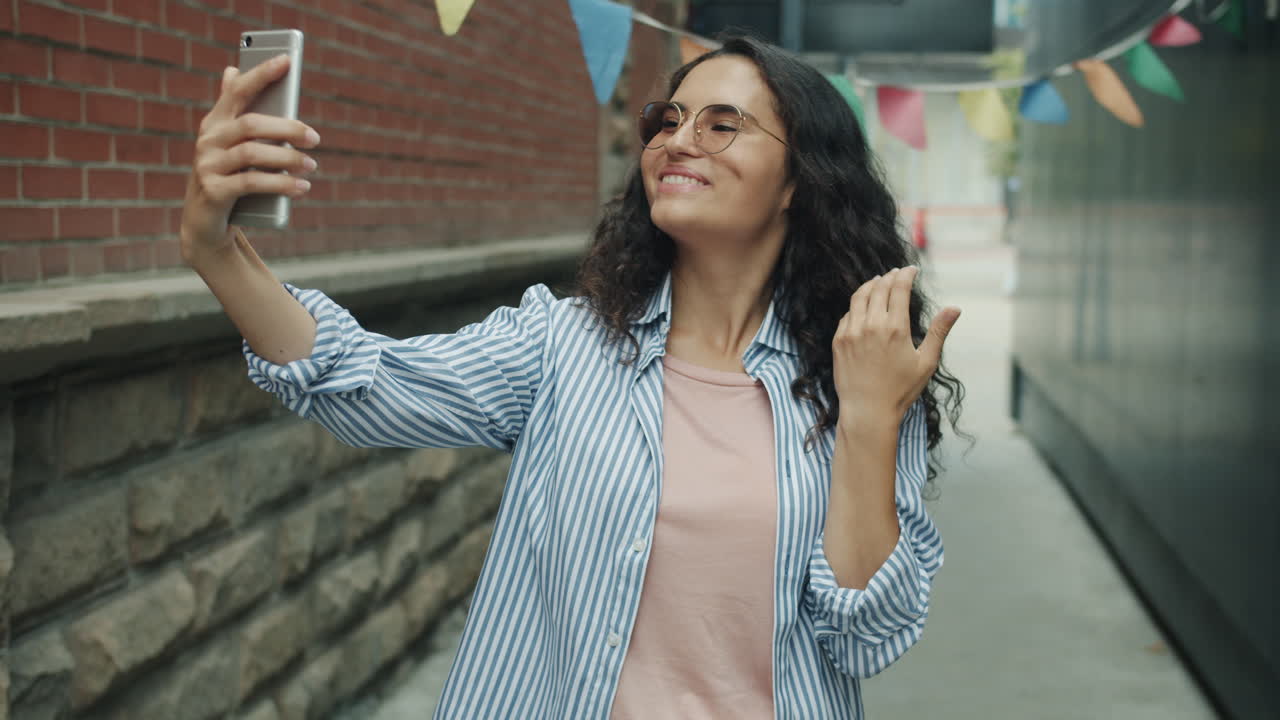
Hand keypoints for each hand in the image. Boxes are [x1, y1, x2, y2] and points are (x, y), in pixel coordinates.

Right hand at [180, 53, 319, 264]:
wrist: (205, 224)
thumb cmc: (227, 178)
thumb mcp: (231, 146)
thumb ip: (237, 114)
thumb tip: (231, 70)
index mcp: (214, 124)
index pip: (237, 91)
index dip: (260, 74)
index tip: (286, 60)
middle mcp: (207, 141)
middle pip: (251, 124)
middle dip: (287, 128)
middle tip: (315, 137)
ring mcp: (207, 166)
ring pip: (252, 153)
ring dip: (288, 159)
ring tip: (312, 166)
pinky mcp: (214, 191)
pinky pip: (252, 183)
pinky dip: (281, 184)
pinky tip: (301, 187)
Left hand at [832, 266, 960, 427]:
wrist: (868, 411)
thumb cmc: (901, 390)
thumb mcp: (926, 362)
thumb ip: (939, 332)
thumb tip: (955, 308)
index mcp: (895, 328)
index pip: (899, 288)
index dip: (906, 274)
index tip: (911, 269)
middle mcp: (871, 325)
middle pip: (879, 288)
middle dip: (889, 277)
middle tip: (896, 273)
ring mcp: (851, 332)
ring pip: (859, 297)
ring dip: (870, 285)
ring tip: (878, 282)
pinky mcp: (839, 341)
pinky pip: (847, 315)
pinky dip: (857, 305)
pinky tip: (863, 306)